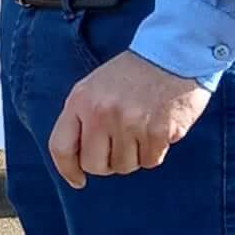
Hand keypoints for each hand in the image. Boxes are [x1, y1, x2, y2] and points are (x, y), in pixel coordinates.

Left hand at [48, 50, 211, 190]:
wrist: (173, 54)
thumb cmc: (132, 74)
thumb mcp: (95, 87)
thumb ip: (82, 118)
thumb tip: (78, 159)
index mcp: (81, 100)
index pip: (61, 147)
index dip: (68, 170)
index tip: (78, 180)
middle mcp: (102, 113)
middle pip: (95, 165)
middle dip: (106, 164)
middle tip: (119, 147)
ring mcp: (131, 123)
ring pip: (125, 166)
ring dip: (133, 156)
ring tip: (140, 130)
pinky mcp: (159, 132)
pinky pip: (151, 161)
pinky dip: (155, 151)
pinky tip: (157, 129)